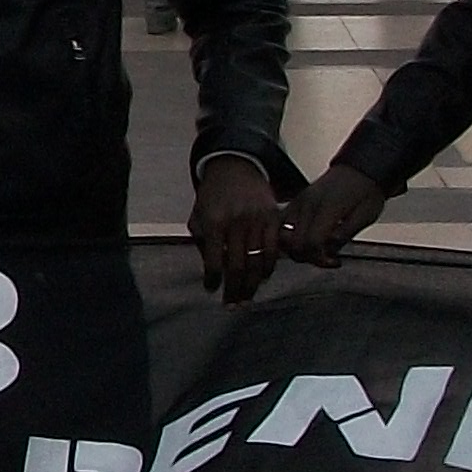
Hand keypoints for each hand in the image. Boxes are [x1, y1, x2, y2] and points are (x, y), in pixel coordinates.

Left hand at [191, 158, 281, 306]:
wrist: (234, 166)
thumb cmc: (212, 194)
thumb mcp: (198, 214)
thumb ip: (202, 241)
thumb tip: (211, 269)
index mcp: (214, 222)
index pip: (214, 260)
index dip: (213, 280)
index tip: (211, 290)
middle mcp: (237, 222)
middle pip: (237, 266)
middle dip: (233, 289)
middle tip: (232, 305)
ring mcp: (258, 220)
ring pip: (256, 261)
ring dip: (252, 284)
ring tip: (246, 298)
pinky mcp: (274, 217)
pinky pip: (273, 249)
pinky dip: (269, 266)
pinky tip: (263, 277)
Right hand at [283, 166, 390, 267]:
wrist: (361, 168)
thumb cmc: (366, 191)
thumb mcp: (365, 216)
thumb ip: (344, 235)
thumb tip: (329, 251)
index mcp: (327, 207)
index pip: (312, 242)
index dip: (321, 258)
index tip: (334, 261)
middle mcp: (307, 204)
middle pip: (294, 243)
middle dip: (309, 256)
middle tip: (327, 257)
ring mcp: (298, 202)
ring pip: (282, 235)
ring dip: (297, 248)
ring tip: (315, 249)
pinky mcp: (295, 202)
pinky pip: (282, 225)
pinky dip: (290, 237)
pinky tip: (305, 239)